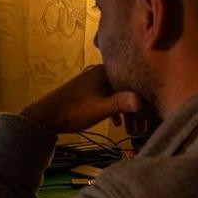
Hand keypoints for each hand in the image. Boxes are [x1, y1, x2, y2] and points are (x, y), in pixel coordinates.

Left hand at [20, 64, 142, 134]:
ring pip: (115, 93)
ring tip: (133, 126)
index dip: (143, 93)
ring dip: (124, 109)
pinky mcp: (86, 90)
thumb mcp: (99, 109)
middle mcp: (98, 72)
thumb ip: (120, 104)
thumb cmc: (73, 111)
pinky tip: (116, 123)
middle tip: (144, 123)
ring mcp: (91, 80)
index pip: (130, 78)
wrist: (45, 117)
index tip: (152, 109)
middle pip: (124, 86)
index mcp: (103, 72)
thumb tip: (141, 101)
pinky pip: (106, 96)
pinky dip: (113, 108)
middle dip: (135, 104)